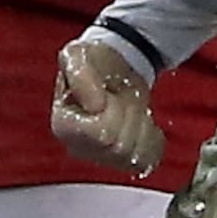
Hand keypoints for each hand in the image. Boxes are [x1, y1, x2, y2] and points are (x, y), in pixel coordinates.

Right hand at [51, 34, 161, 176]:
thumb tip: (95, 106)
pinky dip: (152, 139)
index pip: (101, 134)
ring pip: (134, 155)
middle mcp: (79, 147)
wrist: (116, 70)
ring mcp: (102, 158)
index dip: (113, 110)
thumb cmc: (95, 63)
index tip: (107, 94)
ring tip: (131, 108)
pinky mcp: (123, 161)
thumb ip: (81, 75)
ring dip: (142, 126)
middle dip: (129, 116)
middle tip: (121, 97)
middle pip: (119, 146)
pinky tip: (141, 122)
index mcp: (64, 125)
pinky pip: (148, 161)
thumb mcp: (79, 55)